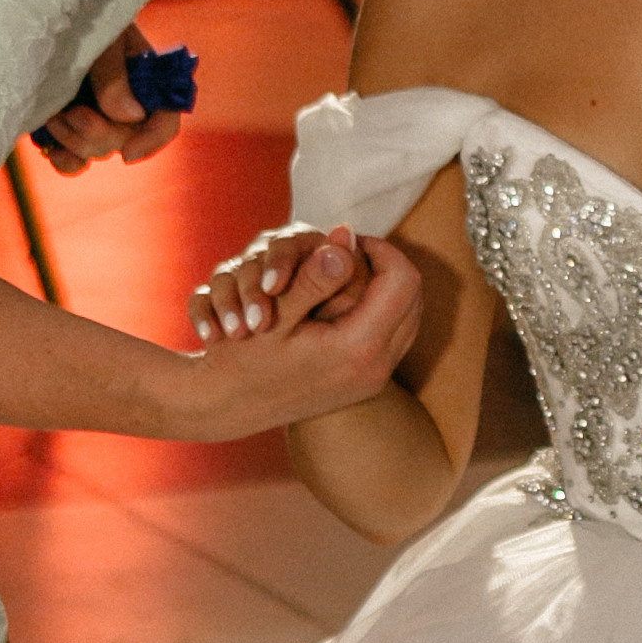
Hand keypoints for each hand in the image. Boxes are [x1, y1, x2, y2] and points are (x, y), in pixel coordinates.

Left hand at [32, 24, 187, 174]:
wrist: (45, 13)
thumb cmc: (82, 13)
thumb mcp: (103, 35)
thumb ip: (113, 73)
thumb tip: (130, 117)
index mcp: (147, 80)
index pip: (165, 120)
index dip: (151, 140)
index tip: (127, 154)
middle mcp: (127, 104)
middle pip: (126, 141)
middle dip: (98, 134)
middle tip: (71, 113)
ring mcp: (99, 118)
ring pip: (97, 152)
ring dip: (74, 140)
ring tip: (52, 114)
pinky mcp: (70, 129)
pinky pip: (74, 161)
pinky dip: (64, 158)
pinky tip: (49, 146)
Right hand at [182, 237, 421, 436]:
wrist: (227, 408)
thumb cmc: (242, 358)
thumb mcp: (275, 312)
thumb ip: (315, 275)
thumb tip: (346, 235)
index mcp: (358, 348)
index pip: (402, 280)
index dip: (380, 249)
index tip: (345, 240)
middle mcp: (376, 369)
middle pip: (414, 297)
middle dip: (387, 265)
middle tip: (347, 252)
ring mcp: (373, 380)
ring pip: (409, 317)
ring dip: (386, 288)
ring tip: (344, 272)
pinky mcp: (365, 384)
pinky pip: (394, 336)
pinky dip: (379, 310)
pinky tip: (345, 299)